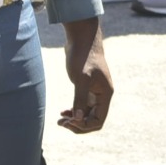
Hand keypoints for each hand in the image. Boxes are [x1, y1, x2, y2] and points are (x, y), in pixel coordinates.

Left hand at [57, 16, 112, 132]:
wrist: (82, 39)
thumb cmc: (84, 56)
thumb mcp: (81, 78)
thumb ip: (80, 98)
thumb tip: (78, 119)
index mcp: (105, 95)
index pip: (98, 121)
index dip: (84, 125)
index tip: (69, 120)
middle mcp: (102, 95)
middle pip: (93, 120)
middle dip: (78, 125)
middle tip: (61, 122)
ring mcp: (94, 92)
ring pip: (87, 114)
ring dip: (74, 120)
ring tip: (60, 120)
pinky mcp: (86, 87)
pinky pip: (82, 106)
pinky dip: (74, 111)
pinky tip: (63, 111)